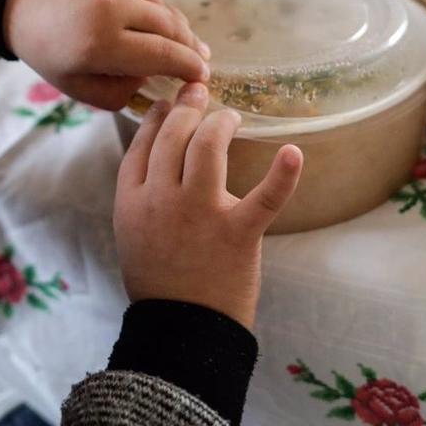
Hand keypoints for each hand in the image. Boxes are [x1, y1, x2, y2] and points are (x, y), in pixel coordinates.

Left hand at [4, 0, 209, 109]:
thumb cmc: (45, 48)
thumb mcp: (74, 85)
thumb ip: (115, 93)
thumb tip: (149, 84)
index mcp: (101, 43)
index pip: (161, 56)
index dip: (188, 68)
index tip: (202, 79)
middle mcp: (114, 9)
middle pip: (171, 30)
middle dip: (191, 49)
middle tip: (202, 66)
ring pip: (164, 9)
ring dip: (182, 30)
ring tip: (192, 47)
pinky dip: (163, 13)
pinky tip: (166, 27)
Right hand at [113, 82, 302, 328]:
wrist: (181, 332)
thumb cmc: (160, 283)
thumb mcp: (132, 234)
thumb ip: (142, 196)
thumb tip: (158, 158)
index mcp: (132, 202)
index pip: (144, 143)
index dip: (159, 116)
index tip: (170, 101)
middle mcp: (161, 200)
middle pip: (174, 135)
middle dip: (189, 107)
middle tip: (201, 93)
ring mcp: (199, 214)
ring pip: (207, 147)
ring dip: (220, 123)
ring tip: (230, 118)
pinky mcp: (237, 233)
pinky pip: (265, 197)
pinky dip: (284, 174)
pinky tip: (293, 152)